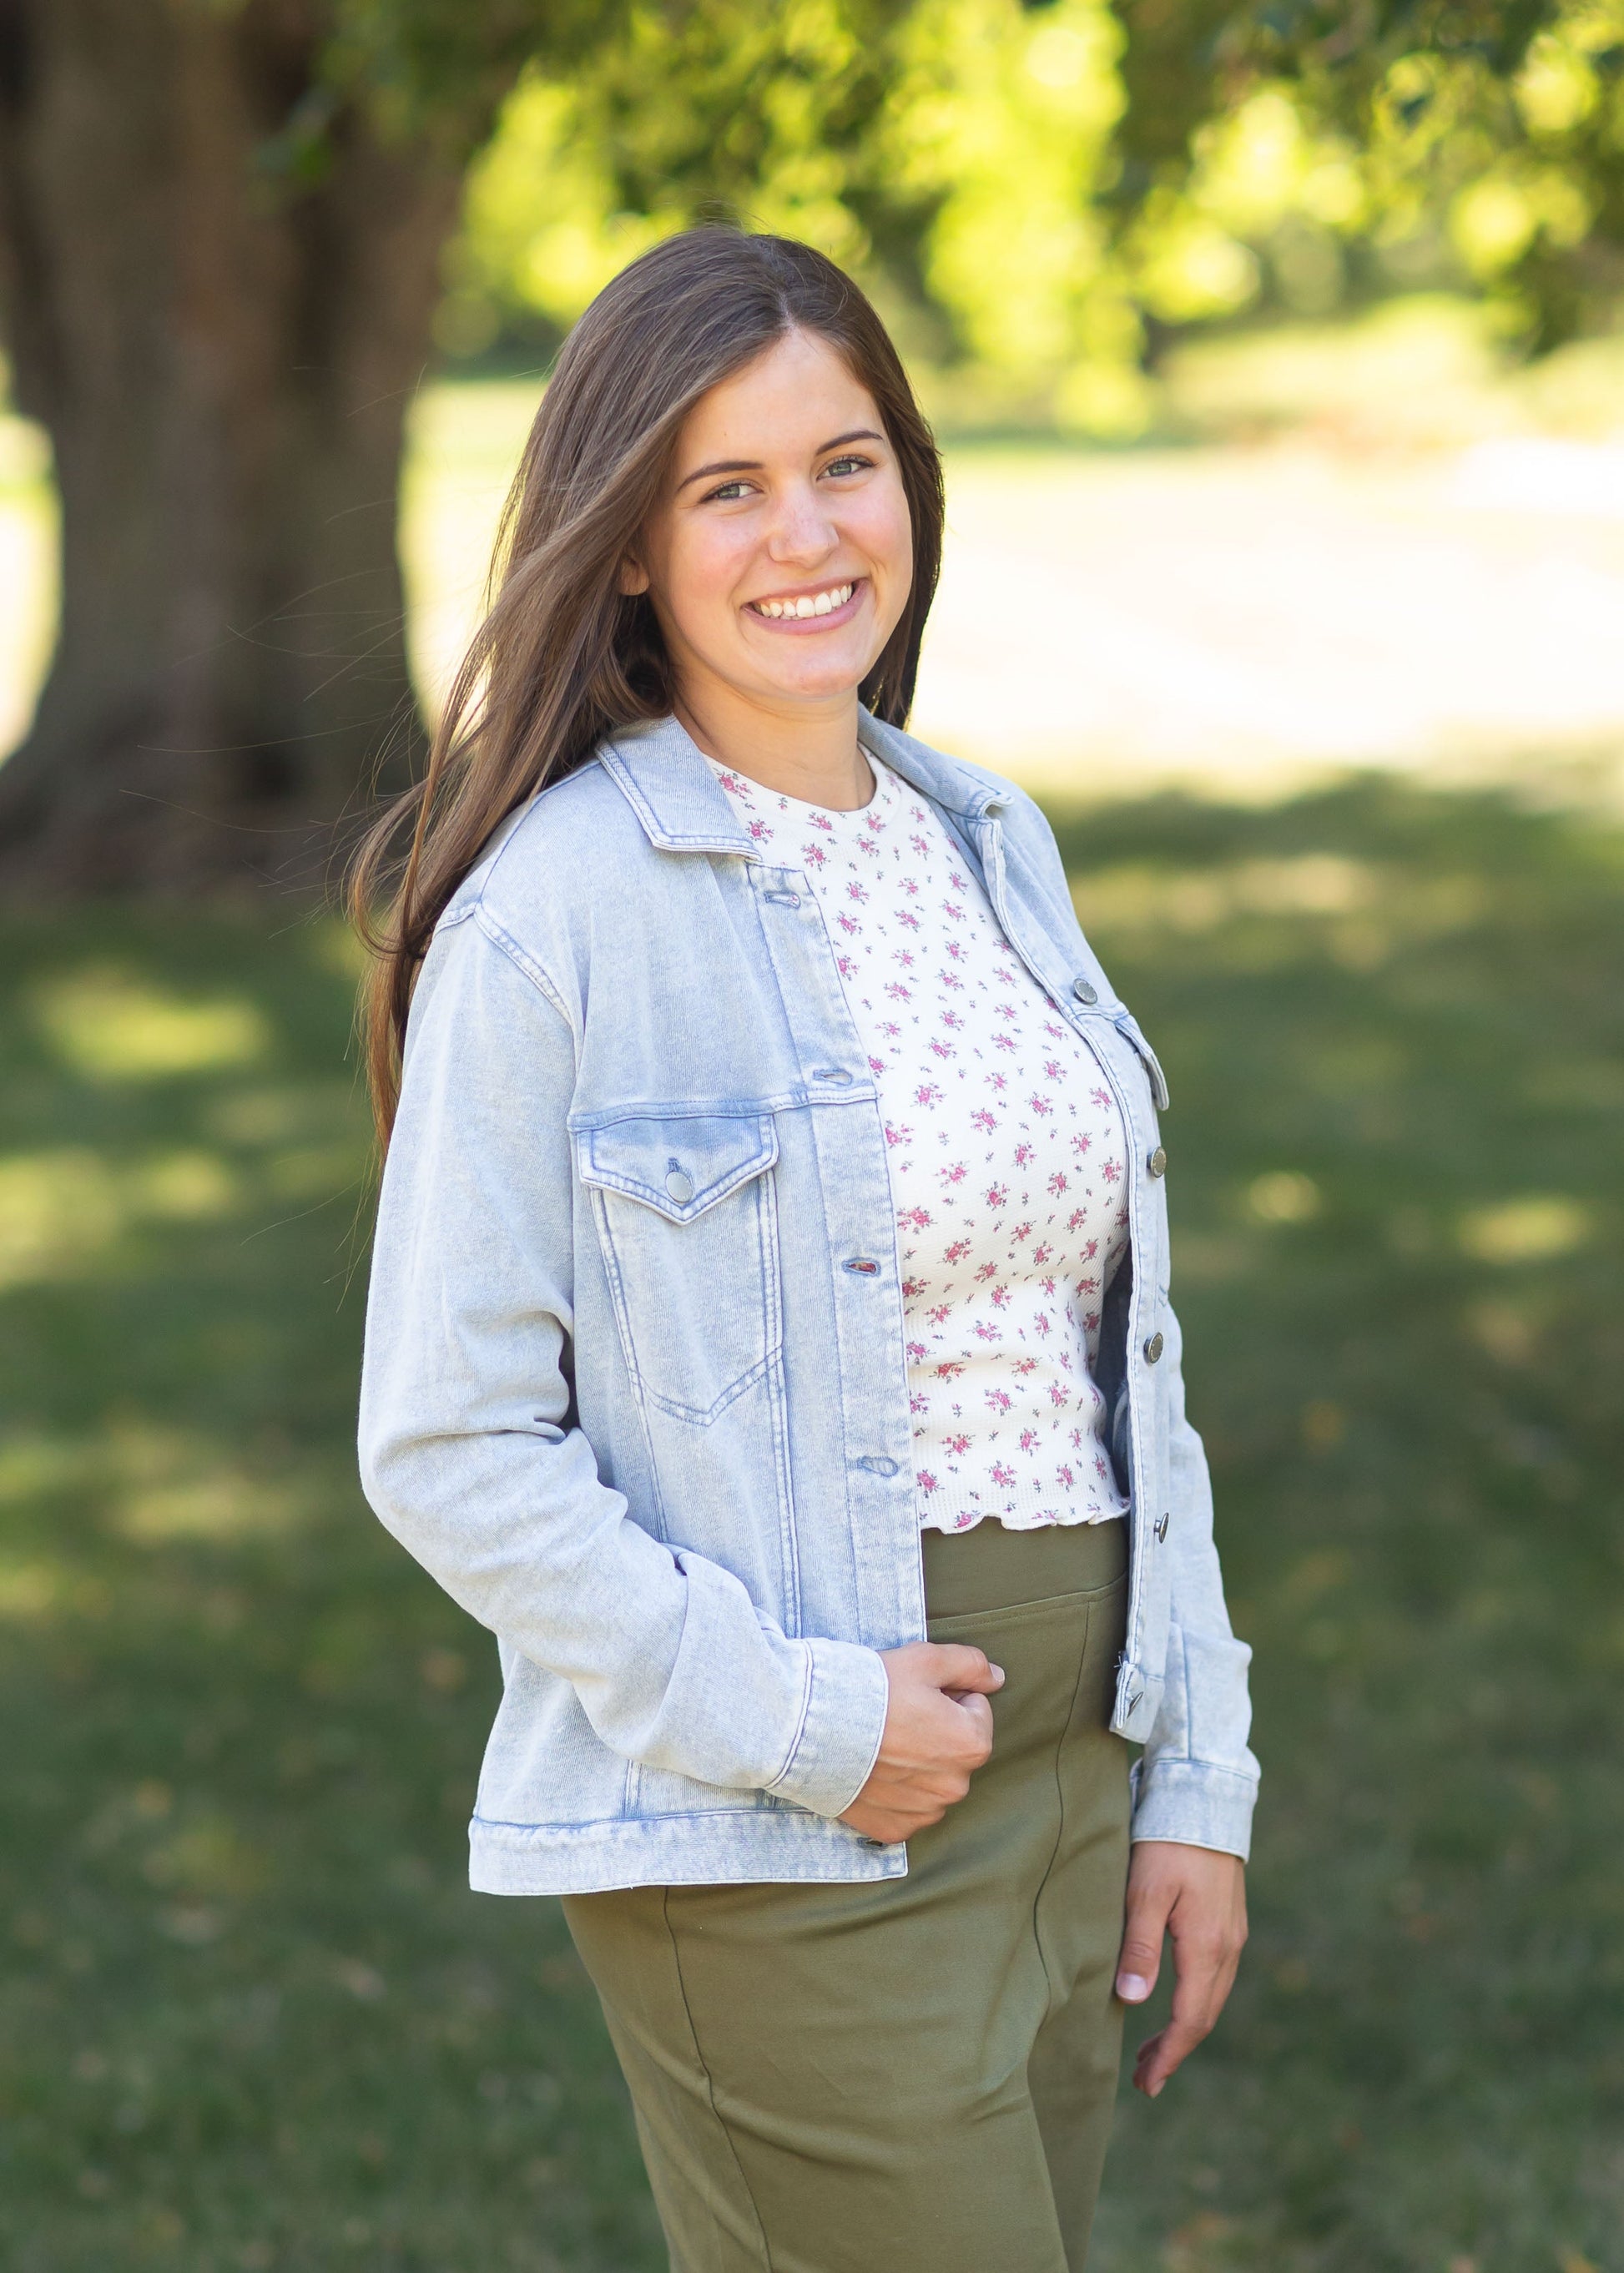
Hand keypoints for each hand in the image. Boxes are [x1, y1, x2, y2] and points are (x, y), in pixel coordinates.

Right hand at [839, 1642, 1004, 1843]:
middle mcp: (955, 1786)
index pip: (976, 1710)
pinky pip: (906, 1809)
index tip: (916, 1694)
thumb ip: (970, 1666)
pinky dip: (893, 1793)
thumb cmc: (871, 1690)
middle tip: (896, 1716)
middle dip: (936, 1731)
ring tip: (880, 1743)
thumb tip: (996, 1679)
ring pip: (931, 1780)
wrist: (809, 1728)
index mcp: (972, 1744)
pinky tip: (871, 1770)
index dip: (947, 1695)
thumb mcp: (925, 1660)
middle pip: (955, 1748)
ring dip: (916, 1764)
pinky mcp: (894, 1829)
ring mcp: (924, 1813)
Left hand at [1115, 1840, 1247, 2096]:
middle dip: (1175, 2049)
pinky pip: (1215, 1975)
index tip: (1147, 2085)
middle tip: (1145, 2078)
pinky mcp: (1229, 1919)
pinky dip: (1194, 1999)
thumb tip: (1134, 2002)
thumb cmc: (1166, 1843)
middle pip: (1205, 2015)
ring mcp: (1233, 1933)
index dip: (1169, 2056)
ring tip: (1153, 2048)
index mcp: (1208, 1947)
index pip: (1190, 2020)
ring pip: (1212, 1996)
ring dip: (1185, 2026)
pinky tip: (1174, 1999)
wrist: (1204, 1797)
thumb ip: (1140, 1947)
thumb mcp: (1144, 1893)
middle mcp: (1228, 1947)